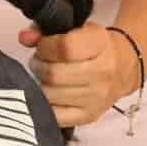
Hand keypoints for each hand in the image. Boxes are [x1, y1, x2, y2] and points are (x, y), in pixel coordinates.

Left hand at [19, 22, 136, 127]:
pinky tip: (50, 93)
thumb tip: (24, 37)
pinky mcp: (88, 116)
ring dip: (40, 84)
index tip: (43, 45)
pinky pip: (55, 115)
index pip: (64, 48)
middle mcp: (102, 72)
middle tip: (40, 61)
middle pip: (54, 74)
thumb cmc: (94, 47)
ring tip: (46, 76)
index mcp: (100, 44)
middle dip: (38, 65)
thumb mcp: (76, 29)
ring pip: (50, 95)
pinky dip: (46, 103)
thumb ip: (46, 30)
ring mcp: (96, 97)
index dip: (45, 46)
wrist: (122, 68)